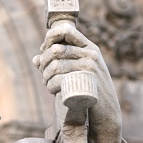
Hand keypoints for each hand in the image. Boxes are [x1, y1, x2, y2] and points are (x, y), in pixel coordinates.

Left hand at [32, 21, 121, 142]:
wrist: (107, 112)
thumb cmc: (89, 89)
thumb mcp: (77, 71)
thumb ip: (58, 63)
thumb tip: (35, 59)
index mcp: (89, 47)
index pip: (66, 31)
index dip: (50, 38)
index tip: (44, 50)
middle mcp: (91, 54)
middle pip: (55, 50)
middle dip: (44, 63)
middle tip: (44, 74)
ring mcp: (90, 68)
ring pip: (56, 66)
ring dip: (46, 76)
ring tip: (47, 84)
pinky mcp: (88, 83)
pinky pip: (60, 79)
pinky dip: (51, 84)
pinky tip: (51, 89)